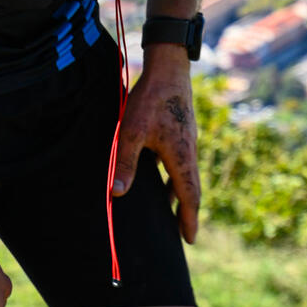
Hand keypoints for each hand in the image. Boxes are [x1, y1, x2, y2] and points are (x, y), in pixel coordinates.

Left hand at [112, 43, 199, 242]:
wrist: (169, 67)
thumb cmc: (151, 99)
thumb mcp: (133, 132)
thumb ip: (126, 163)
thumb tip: (117, 193)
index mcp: (180, 157)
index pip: (188, 196)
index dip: (189, 219)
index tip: (189, 240)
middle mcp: (188, 150)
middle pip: (190, 187)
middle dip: (185, 210)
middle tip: (182, 232)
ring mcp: (187, 139)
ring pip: (184, 172)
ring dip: (178, 192)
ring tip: (168, 206)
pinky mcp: (181, 128)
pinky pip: (180, 159)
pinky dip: (173, 174)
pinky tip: (159, 171)